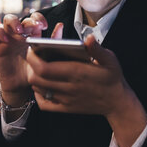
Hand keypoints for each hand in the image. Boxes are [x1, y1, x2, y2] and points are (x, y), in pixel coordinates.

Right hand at [0, 12, 47, 104]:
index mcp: (32, 34)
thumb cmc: (34, 71)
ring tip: (20, 32)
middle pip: (22, 17)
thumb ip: (53, 41)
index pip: (34, 18)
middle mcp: (20, 33)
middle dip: (28, 21)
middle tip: (33, 28)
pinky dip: (0, 32)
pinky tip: (7, 40)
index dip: (38, 18)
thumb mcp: (45, 56)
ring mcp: (9, 37)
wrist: (22, 86)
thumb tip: (60, 25)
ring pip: (8, 20)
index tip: (44, 26)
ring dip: (14, 23)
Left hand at [26, 31, 146, 146]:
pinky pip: (44, 104)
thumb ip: (97, 48)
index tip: (33, 49)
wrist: (117, 102)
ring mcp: (66, 100)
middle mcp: (68, 87)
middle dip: (30, 66)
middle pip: (36, 79)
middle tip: (33, 56)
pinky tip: (42, 85)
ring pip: (38, 90)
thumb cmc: (112, 77)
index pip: (44, 68)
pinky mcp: (66, 108)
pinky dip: (38, 93)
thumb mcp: (109, 59)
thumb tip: (89, 38)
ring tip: (37, 67)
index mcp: (77, 73)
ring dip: (34, 77)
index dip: (33, 58)